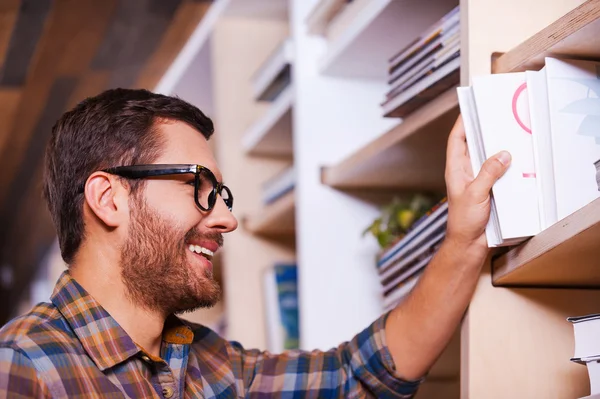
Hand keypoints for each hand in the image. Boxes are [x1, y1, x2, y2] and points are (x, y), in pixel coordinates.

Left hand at [444, 115, 510, 249]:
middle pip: (473, 145)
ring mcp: (477, 180)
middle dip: (483, 131)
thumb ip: (489, 173)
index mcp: (456, 169)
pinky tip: (518, 160)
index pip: (456, 140)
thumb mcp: (476, 194)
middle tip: (497, 115)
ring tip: (511, 133)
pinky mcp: (489, 190)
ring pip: (487, 158)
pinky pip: (498, 172)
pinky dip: (507, 165)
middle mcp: (465, 172)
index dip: (461, 123)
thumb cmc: (464, 221)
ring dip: (497, 148)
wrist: (469, 243)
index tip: (470, 107)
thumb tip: (504, 154)